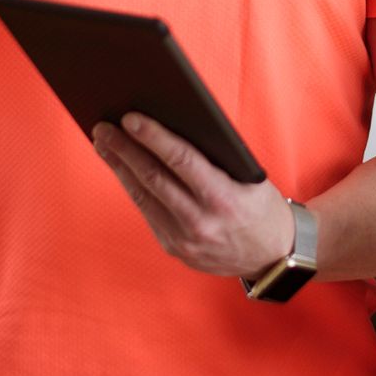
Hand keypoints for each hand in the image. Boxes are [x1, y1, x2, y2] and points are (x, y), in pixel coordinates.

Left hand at [91, 113, 293, 277]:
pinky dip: (133, 187)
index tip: (130, 118)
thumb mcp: (251, 179)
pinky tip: (123, 169)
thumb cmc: (261, 208)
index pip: (181, 160)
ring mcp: (183, 240)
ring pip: (142, 196)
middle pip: (152, 178)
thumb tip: (173, 126)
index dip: (153, 137)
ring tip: (104, 143)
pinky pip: (148, 212)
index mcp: (224, 200)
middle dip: (124, 150)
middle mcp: (200, 223)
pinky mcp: (173, 248)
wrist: (273, 257)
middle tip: (103, 127)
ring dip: (120, 167)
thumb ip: (215, 159)